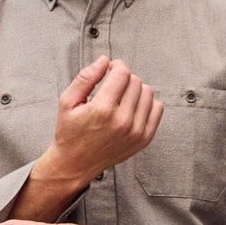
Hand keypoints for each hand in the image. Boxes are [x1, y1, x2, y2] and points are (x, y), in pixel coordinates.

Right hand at [9, 56, 164, 222]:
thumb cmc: (70, 133)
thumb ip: (85, 78)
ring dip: (135, 89)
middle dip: (124, 78)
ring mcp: (135, 132)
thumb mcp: (67, 101)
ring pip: (148, 92)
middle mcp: (122, 122)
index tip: (110, 69)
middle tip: (113, 85)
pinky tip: (132, 107)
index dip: (116, 66)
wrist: (75, 164)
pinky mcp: (144, 139)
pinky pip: (157, 109)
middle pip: (135, 81)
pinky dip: (147, 103)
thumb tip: (104, 61)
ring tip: (121, 97)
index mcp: (102, 110)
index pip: (122, 73)